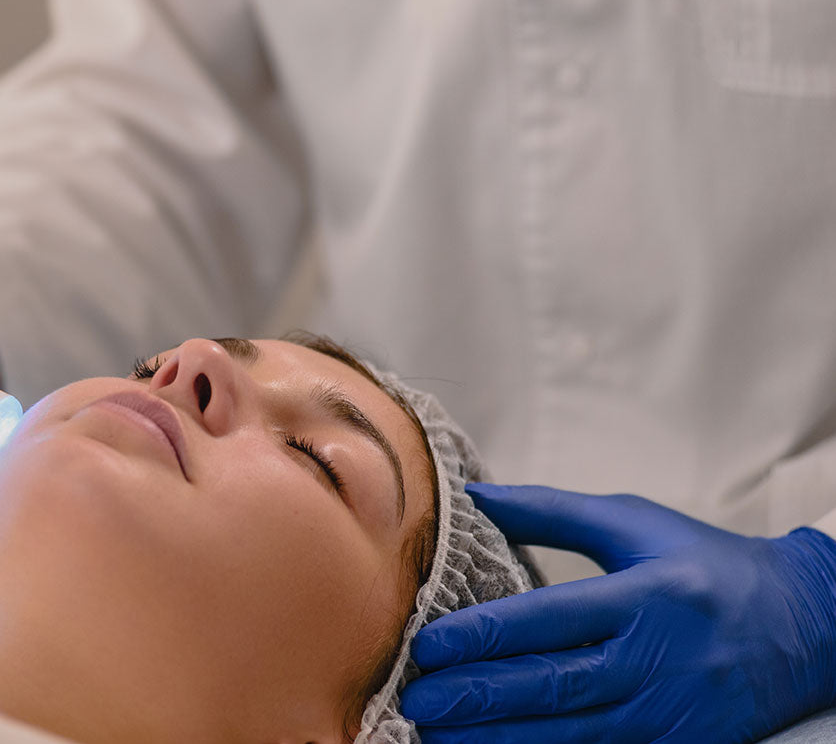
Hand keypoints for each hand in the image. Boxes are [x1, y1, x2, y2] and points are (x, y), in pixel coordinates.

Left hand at [400, 484, 835, 742]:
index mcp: (644, 596)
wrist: (809, 628)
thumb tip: (475, 496)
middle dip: (479, 697)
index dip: (486, 634)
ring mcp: (668, 713)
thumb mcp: (634, 523)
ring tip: (441, 737)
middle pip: (553, 685)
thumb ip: (550, 511)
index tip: (430, 644)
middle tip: (419, 700)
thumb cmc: (708, 567)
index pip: (550, 618)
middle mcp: (655, 660)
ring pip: (571, 734)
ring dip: (500, 739)